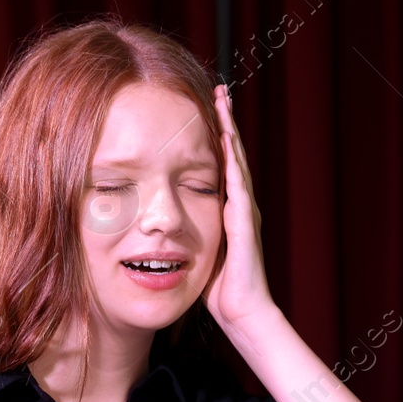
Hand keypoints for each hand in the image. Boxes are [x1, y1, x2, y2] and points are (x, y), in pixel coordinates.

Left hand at [203, 83, 275, 335]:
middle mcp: (239, 205)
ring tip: (223, 100)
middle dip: (224, 121)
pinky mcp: (243, 222)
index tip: (202, 109)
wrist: (241, 312)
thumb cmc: (217, 289)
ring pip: (236, 160)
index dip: (213, 137)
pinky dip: (232, 158)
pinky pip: (237, 183)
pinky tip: (225, 137)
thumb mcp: (196, 251)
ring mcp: (244, 211)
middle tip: (218, 89)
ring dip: (230, 129)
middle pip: (231, 154)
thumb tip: (158, 224)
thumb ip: (184, 232)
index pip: (219, 165)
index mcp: (227, 210)